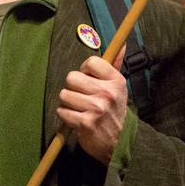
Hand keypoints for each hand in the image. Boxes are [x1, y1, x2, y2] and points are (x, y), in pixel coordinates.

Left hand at [57, 47, 126, 164]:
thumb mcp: (119, 87)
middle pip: (72, 77)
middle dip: (73, 87)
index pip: (90, 63)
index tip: (88, 79)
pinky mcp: (84, 123)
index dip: (84, 70)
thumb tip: (122, 43)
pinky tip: (77, 119)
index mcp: (116, 81)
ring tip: (80, 109)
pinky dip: (66, 116)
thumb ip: (116, 64)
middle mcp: (107, 93)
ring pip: (64, 95)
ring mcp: (96, 109)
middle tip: (82, 96)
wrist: (119, 142)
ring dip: (68, 103)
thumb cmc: (115, 110)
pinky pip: (62, 111)